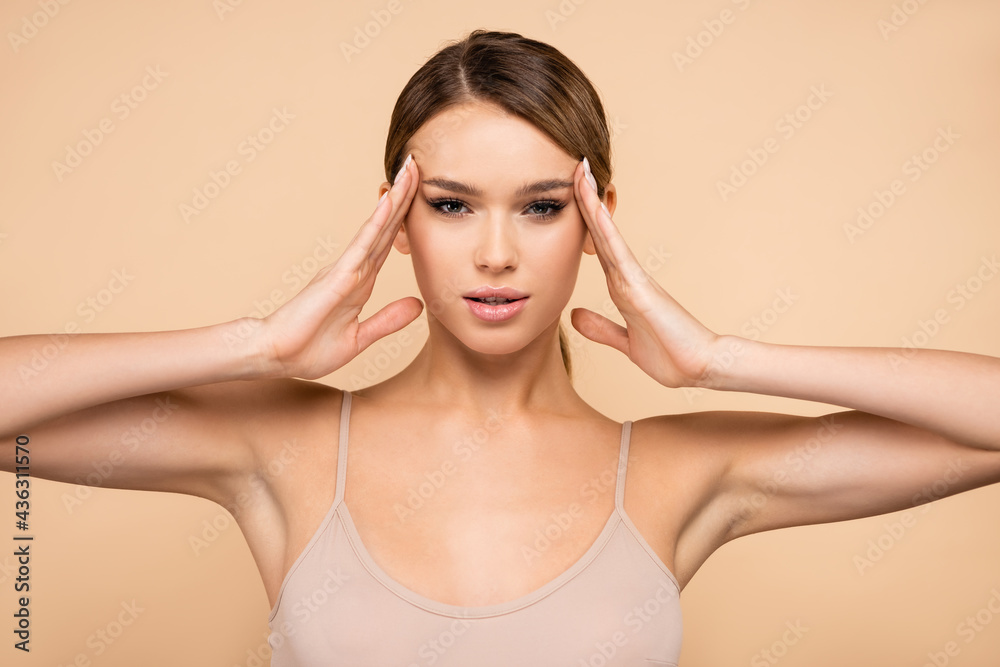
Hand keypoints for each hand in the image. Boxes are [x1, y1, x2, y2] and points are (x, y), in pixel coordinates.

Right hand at [249, 155, 422, 378]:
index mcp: (360, 281)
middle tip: (418, 165)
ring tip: (410, 170)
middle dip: (403, 196)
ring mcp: (345, 269)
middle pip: (385, 226)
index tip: (420, 194)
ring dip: (395, 199)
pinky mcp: (338, 277)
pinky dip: (378, 224)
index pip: (388, 243)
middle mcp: (354, 268)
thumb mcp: (359, 338)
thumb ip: (387, 321)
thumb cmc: (308, 349)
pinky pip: (362, 245)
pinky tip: (390, 203)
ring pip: (377, 228)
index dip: (405, 218)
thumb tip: (417, 305)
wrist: (275, 357)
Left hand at [569, 158, 719, 387]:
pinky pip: (618, 254)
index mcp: (622, 288)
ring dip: (593, 205)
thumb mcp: (624, 343)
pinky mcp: (641, 288)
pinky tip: (593, 210)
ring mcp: (634, 279)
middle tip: (574, 167)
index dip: (583, 221)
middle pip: (600, 232)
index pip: (597, 247)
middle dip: (586, 200)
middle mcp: (627, 277)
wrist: (700, 369)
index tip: (570, 194)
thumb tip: (574, 315)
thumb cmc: (670, 356)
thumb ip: (600, 328)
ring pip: (607, 235)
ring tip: (581, 173)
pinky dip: (605, 230)